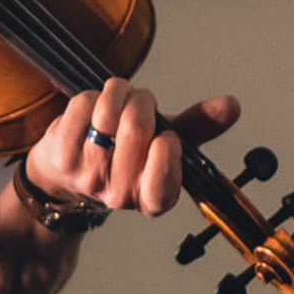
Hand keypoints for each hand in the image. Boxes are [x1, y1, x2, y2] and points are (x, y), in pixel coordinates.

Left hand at [22, 78, 241, 219]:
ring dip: (118, 93)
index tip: (165, 137)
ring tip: (118, 98)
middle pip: (137, 130)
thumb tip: (231, 105)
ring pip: (110, 114)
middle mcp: (119, 196)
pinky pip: (83, 107)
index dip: (166, 152)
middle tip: (139, 102)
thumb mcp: (166, 143)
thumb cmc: (123, 153)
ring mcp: (88, 177)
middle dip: (142, 103)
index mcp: (154, 199)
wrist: (66, 170)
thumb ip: (199, 126)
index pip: (163, 185)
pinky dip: (92, 96)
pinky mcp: (61, 157)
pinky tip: (93, 107)